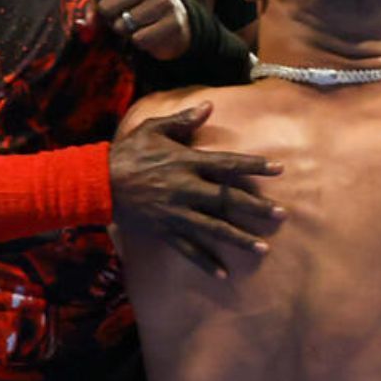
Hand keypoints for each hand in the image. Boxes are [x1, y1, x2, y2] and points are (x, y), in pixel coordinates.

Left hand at [91, 0, 190, 60]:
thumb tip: (87, 23)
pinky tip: (149, 32)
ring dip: (125, 31)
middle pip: (105, 6)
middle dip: (110, 18)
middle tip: (125, 15)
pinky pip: (138, 39)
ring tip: (138, 23)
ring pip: (121, 26)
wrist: (175, 21)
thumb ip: (94, 6)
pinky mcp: (173, 23)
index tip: (115, 0)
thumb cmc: (137, 6)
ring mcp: (164, 0)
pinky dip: (139, 41)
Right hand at [110, 102, 283, 277]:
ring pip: (214, 228)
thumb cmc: (128, 152)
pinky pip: (188, 249)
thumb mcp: (153, 128)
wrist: (98, 182)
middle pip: (228, 200)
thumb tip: (210, 106)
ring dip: (239, 239)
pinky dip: (205, 262)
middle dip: (256, 208)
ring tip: (263, 248)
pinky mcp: (165, 229)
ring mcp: (176, 212)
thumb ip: (183, 120)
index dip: (255, 166)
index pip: (228, 165)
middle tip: (282, 215)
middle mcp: (186, 189)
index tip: (278, 169)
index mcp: (187, 162)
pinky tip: (223, 274)